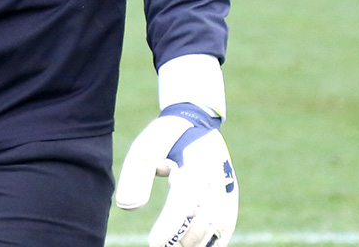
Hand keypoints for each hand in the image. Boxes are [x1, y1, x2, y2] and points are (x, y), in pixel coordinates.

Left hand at [114, 101, 237, 246]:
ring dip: (196, 242)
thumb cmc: (166, 138)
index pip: (185, 199)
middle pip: (204, 218)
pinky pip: (225, 228)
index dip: (171, 224)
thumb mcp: (146, 147)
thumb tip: (127, 206)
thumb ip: (135, 174)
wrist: (196, 124)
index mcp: (197, 162)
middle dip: (182, 238)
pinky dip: (212, 242)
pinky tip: (192, 245)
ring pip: (217, 226)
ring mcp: (228, 190)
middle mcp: (218, 177)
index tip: (153, 243)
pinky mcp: (231, 200)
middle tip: (160, 246)